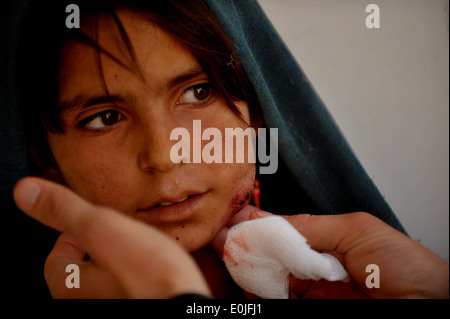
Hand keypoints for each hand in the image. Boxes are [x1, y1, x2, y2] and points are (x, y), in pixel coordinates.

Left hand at [13, 177, 210, 298]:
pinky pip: (129, 288)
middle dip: (103, 246)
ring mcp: (111, 306)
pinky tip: (155, 269)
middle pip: (84, 266)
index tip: (98, 223)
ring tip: (143, 250)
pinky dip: (138, 276)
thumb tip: (24, 191)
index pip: (58, 254)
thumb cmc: (151, 275)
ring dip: (123, 260)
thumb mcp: (103, 230)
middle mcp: (85, 304)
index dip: (78, 232)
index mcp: (68, 288)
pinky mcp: (135, 305)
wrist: (187, 307)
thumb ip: (65, 210)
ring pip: (109, 277)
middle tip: (124, 234)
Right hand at [213, 207, 448, 298]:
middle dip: (247, 248)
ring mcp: (314, 292)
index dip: (257, 227)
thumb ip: (310, 227)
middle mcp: (317, 267)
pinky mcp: (312, 308)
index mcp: (326, 243)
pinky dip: (264, 294)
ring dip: (251, 271)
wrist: (428, 305)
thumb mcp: (354, 231)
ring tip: (230, 260)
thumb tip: (270, 220)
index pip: (283, 232)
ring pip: (273, 281)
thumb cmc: (405, 265)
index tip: (234, 223)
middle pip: (273, 257)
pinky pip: (283, 300)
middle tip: (223, 242)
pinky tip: (251, 286)